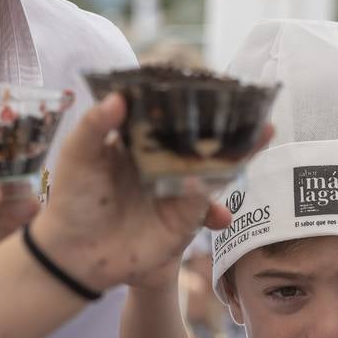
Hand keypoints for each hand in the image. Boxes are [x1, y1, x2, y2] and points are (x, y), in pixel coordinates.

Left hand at [31, 94, 269, 291]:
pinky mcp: (184, 220)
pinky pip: (201, 202)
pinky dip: (204, 192)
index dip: (195, 101)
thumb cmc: (73, 199)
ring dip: (241, 153)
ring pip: (215, 168)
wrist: (73, 254)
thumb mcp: (78, 156)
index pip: (174, 117)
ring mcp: (178, 191)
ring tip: (264, 133)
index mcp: (143, 143)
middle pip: (204, 140)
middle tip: (257, 105)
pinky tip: (199, 180)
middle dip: (232, 124)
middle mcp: (166, 164)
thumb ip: (95, 126)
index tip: (216, 83)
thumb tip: (120, 97)